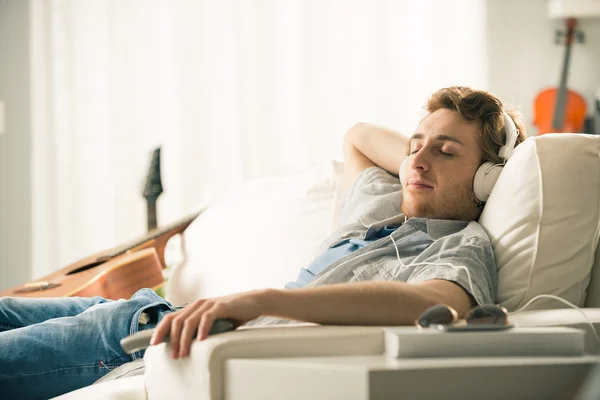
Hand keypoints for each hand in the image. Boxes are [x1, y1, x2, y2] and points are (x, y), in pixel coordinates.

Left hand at [150, 289, 267, 358]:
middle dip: (171, 340)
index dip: (160, 330)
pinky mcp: (221, 305)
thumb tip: (187, 345)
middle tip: (173, 355)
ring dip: (184, 338)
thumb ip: (201, 329)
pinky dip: (202, 329)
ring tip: (184, 352)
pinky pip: (207, 317)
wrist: (253, 302)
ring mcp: (209, 304)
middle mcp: (198, 304)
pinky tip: (201, 339)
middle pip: (176, 321)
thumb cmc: (233, 313)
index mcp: (193, 308)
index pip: (171, 317)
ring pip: (189, 321)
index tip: (153, 344)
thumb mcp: (213, 322)